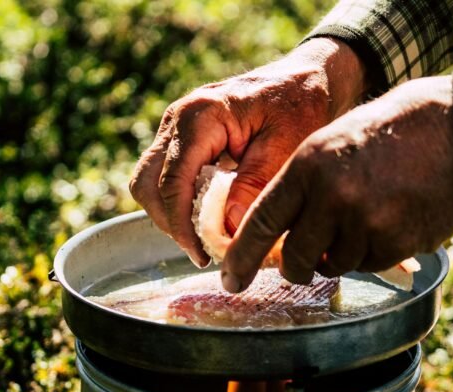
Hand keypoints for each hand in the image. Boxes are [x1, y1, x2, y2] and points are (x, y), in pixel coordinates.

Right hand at [129, 38, 365, 266]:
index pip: (171, 183)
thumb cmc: (299, 105)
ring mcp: (174, 128)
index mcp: (199, 117)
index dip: (181, 225)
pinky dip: (177, 202)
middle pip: (146, 184)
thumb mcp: (285, 146)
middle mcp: (177, 119)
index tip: (202, 253)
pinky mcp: (181, 138)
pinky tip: (205, 218)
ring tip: (203, 239)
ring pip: (149, 183)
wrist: (306, 77)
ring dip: (169, 215)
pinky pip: (164, 176)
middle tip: (201, 251)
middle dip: (169, 223)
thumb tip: (227, 229)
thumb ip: (254, 184)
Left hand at [221, 76, 452, 291]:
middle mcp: (331, 196)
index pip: (262, 222)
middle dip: (298, 268)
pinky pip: (369, 266)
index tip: (231, 281)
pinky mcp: (396, 242)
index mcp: (308, 165)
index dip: (241, 258)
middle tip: (306, 263)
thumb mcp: (334, 143)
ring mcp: (364, 222)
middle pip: (296, 259)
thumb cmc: (393, 132)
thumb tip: (280, 235)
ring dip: (343, 254)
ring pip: (335, 265)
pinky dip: (374, 254)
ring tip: (368, 217)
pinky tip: (392, 221)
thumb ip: (304, 187)